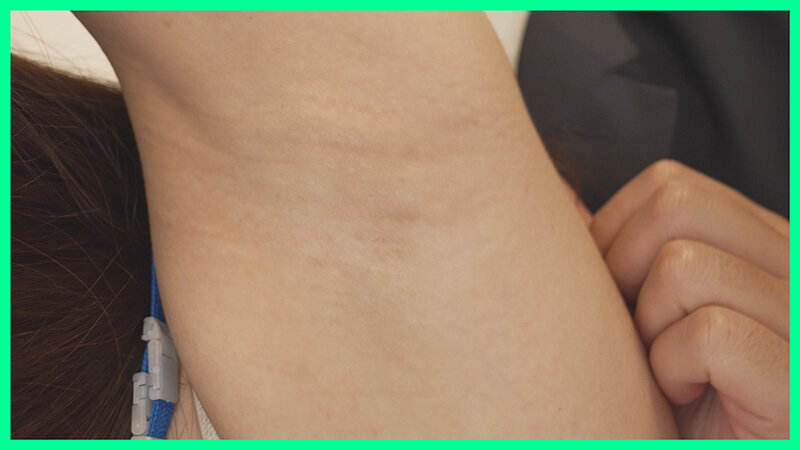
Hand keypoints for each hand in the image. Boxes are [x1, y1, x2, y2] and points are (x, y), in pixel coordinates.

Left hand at [589, 159, 788, 438]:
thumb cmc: (675, 389)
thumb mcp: (649, 307)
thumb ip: (625, 251)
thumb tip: (562, 197)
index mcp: (761, 240)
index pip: (668, 184)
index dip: (615, 235)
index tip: (616, 293)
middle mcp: (792, 262)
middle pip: (673, 204)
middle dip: (625, 269)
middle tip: (638, 330)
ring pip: (682, 265)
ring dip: (649, 328)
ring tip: (668, 366)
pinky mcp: (795, 375)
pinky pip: (708, 333)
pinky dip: (672, 369)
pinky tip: (687, 395)